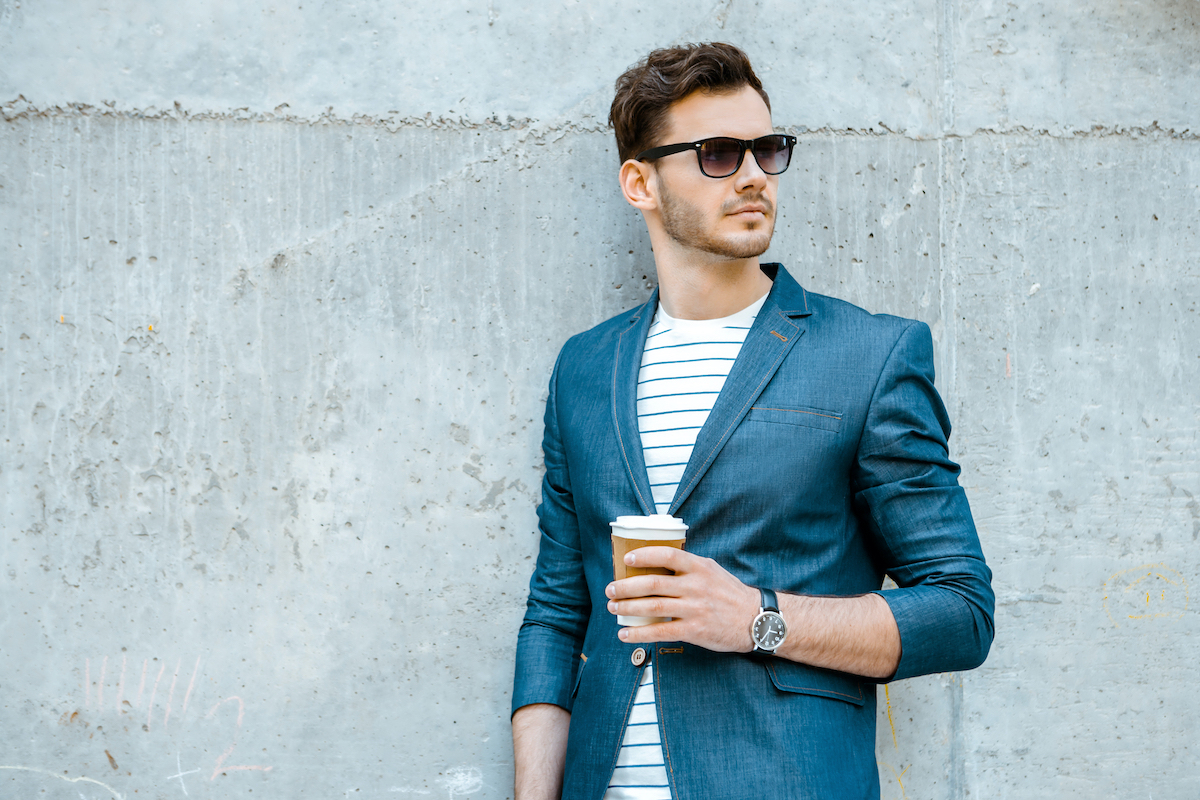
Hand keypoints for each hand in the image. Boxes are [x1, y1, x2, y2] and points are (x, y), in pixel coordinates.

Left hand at [605, 547, 759, 652]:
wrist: (755, 620)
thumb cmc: (729, 593)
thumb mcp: (712, 570)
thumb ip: (688, 566)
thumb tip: (656, 561)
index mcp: (699, 567)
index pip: (668, 556)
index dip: (645, 555)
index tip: (627, 558)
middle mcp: (696, 586)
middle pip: (653, 584)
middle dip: (626, 586)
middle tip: (610, 589)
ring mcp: (695, 609)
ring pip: (653, 607)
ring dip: (628, 607)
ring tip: (613, 608)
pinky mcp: (694, 631)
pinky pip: (661, 632)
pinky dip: (639, 633)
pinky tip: (625, 634)